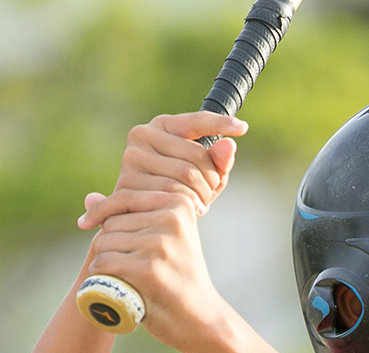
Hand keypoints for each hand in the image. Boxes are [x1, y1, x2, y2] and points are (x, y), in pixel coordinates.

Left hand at [79, 112, 247, 349]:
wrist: (200, 323)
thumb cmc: (178, 283)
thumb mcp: (162, 242)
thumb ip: (131, 216)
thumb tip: (91, 196)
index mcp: (177, 203)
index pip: (122, 198)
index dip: (102, 214)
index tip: (90, 226)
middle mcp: (173, 215)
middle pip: (111, 222)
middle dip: (106, 245)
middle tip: (120, 268)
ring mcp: (162, 241)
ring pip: (105, 243)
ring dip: (105, 265)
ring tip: (126, 282)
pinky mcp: (151, 267)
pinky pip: (106, 264)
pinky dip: (105, 280)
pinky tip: (120, 291)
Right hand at [80, 111, 246, 226]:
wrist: (146, 215)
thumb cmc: (180, 189)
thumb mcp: (205, 173)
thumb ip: (219, 159)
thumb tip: (229, 146)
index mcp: (162, 125)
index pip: (197, 121)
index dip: (221, 123)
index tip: (243, 127)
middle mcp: (142, 135)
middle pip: (195, 156)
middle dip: (212, 179)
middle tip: (211, 194)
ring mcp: (131, 158)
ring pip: (184, 176)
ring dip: (202, 195)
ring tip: (202, 204)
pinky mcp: (126, 182)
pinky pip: (170, 195)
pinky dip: (187, 206)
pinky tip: (191, 212)